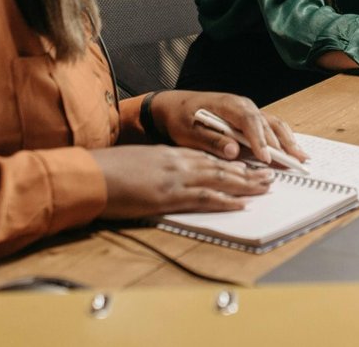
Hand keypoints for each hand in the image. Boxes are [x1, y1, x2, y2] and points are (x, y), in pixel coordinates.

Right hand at [91, 145, 273, 219]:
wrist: (91, 174)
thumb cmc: (107, 169)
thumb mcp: (136, 162)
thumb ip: (154, 167)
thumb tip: (162, 176)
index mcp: (169, 154)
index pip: (206, 157)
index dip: (229, 162)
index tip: (247, 166)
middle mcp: (177, 163)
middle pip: (219, 166)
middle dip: (246, 172)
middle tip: (267, 176)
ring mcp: (175, 179)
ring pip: (219, 179)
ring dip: (244, 185)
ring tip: (264, 187)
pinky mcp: (169, 196)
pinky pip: (204, 198)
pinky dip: (225, 201)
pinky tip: (240, 204)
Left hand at [147, 90, 306, 167]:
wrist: (174, 107)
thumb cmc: (180, 118)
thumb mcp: (189, 132)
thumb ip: (212, 141)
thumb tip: (233, 151)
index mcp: (227, 105)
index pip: (248, 121)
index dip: (259, 140)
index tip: (266, 158)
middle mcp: (242, 104)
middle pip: (266, 123)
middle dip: (281, 143)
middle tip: (294, 162)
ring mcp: (248, 109)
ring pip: (273, 124)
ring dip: (288, 140)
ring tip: (301, 157)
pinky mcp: (248, 117)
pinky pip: (270, 125)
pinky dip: (282, 137)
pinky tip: (291, 148)